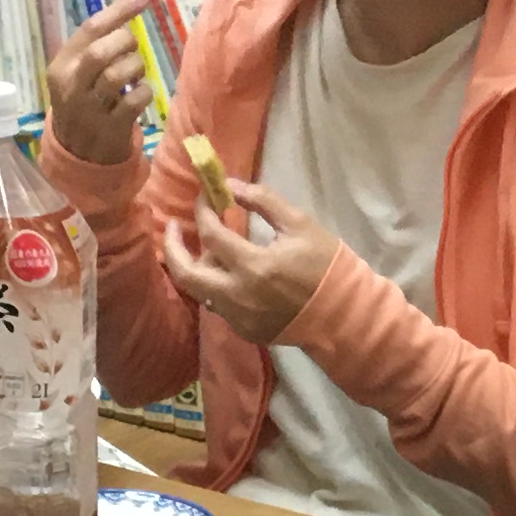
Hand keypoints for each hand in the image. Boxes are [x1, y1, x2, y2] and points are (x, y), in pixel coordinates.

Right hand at [45, 0, 155, 167]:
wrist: (78, 154)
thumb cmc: (83, 103)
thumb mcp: (76, 74)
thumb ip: (95, 45)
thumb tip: (130, 7)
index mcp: (61, 66)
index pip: (90, 28)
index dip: (119, 10)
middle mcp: (70, 86)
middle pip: (100, 52)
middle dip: (125, 44)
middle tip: (131, 50)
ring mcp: (88, 110)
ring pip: (116, 75)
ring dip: (135, 68)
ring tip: (135, 75)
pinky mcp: (108, 129)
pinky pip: (134, 102)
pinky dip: (144, 93)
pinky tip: (140, 95)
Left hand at [155, 176, 341, 344]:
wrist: (344, 314)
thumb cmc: (326, 265)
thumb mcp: (299, 224)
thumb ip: (263, 200)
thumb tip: (230, 185)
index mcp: (254, 267)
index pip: (211, 233)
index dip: (202, 209)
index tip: (205, 196)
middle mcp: (238, 296)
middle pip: (185, 273)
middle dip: (172, 246)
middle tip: (172, 226)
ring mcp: (238, 318)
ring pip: (198, 291)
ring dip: (194, 266)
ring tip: (202, 247)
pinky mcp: (243, 330)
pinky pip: (216, 304)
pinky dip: (214, 284)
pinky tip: (224, 270)